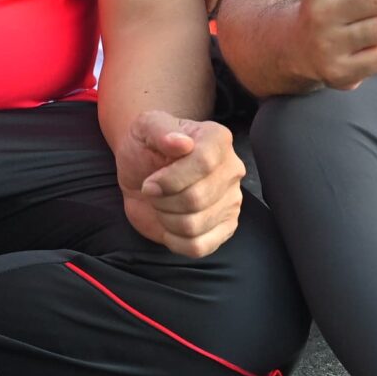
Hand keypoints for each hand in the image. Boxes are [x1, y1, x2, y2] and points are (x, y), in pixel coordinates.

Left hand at [117, 109, 246, 257]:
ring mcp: (232, 201)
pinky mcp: (224, 227)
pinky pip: (200, 247)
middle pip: (197, 198)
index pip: (203, 163)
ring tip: (163, 205)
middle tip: (153, 193)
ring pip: (195, 226)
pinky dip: (175, 241)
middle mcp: (232, 169)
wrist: (144, 172)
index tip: (149, 182)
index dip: (170, 179)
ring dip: (166, 219)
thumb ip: (160, 130)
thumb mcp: (144, 128)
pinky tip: (169, 225)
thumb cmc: (146, 148)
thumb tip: (182, 143)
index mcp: (217, 139)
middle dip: (163, 200)